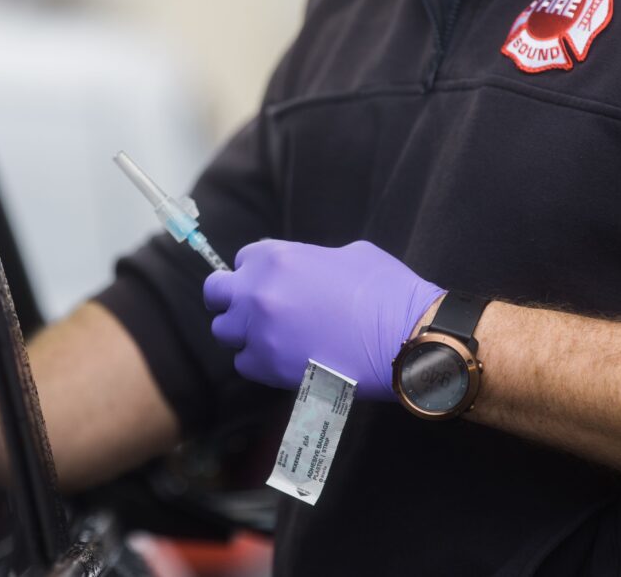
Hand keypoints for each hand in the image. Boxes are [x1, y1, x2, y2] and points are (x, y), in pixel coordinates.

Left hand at [203, 240, 443, 399]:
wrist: (405, 337)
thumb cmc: (387, 292)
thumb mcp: (348, 255)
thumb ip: (311, 261)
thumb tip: (304, 272)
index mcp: (276, 258)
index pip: (242, 260)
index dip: (256, 273)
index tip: (269, 285)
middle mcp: (258, 291)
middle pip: (216, 293)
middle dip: (230, 300)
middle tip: (252, 311)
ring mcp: (259, 330)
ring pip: (224, 331)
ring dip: (243, 334)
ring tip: (272, 339)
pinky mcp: (267, 366)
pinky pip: (244, 364)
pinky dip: (258, 363)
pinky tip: (284, 360)